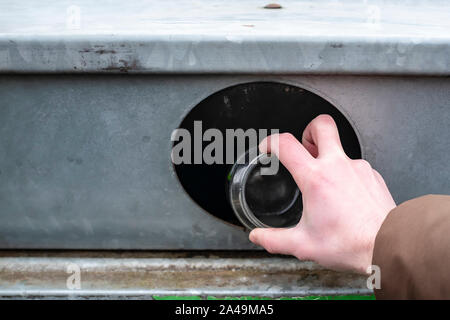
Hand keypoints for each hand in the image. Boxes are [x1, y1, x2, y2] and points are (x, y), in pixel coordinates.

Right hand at [249, 115, 395, 273]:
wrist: (389, 245)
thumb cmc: (351, 243)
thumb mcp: (303, 244)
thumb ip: (274, 239)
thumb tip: (258, 237)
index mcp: (315, 178)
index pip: (286, 144)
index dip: (271, 141)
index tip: (268, 148)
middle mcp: (337, 165)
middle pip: (321, 124)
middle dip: (307, 130)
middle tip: (303, 147)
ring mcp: (357, 167)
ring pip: (339, 146)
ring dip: (327, 156)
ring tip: (324, 181)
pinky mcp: (372, 174)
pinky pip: (353, 165)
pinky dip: (344, 173)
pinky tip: (344, 194)